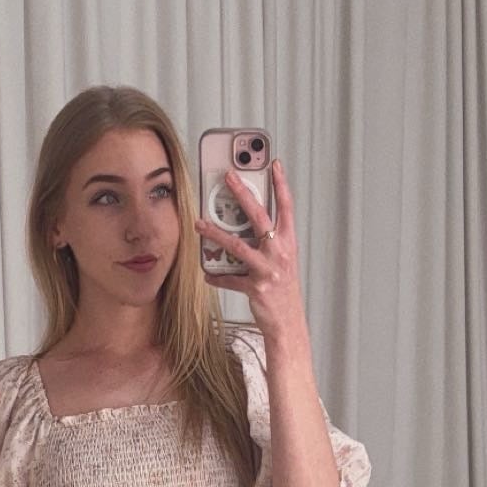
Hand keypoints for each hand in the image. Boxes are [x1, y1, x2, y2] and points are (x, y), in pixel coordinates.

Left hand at [195, 158, 306, 342]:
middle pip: (259, 216)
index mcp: (288, 242)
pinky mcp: (256, 287)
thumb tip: (245, 225)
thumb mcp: (281, 261)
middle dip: (242, 193)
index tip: (274, 164)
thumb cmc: (283, 289)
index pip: (286, 207)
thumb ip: (267, 242)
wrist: (288, 322)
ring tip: (199, 224)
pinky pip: (230, 279)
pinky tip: (207, 274)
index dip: (281, 184)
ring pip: (237, 245)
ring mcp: (268, 269)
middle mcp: (280, 252)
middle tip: (228, 176)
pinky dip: (217, 277)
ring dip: (215, 234)